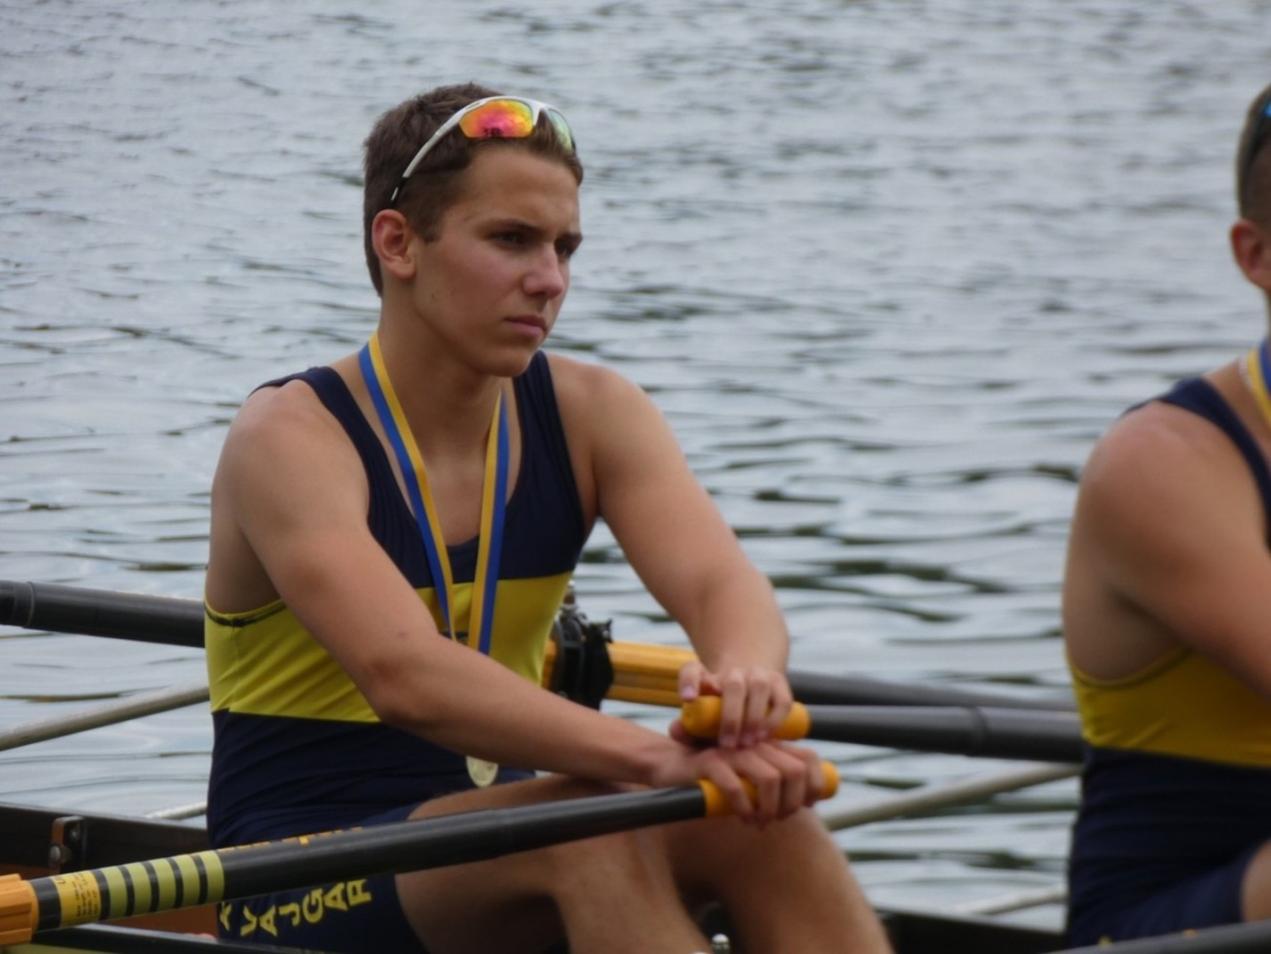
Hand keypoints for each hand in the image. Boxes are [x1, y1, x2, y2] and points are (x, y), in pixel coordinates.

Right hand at [658, 739, 824, 824]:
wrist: (670, 765)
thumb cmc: (713, 777)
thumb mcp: (747, 777)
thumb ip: (771, 782)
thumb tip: (802, 804)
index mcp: (767, 745)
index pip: (808, 758)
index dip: (814, 785)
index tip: (807, 806)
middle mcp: (753, 744)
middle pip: (794, 772)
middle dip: (792, 803)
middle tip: (778, 819)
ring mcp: (732, 752)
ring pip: (770, 778)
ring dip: (770, 808)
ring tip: (760, 822)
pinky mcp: (709, 762)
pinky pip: (735, 786)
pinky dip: (744, 807)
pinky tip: (743, 818)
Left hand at [676, 660, 793, 749]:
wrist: (750, 687)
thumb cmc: (720, 712)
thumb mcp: (702, 717)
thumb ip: (686, 727)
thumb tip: (675, 730)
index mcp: (707, 676)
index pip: (692, 670)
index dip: (689, 682)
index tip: (687, 699)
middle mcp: (733, 671)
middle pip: (732, 684)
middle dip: (731, 716)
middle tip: (728, 744)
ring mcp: (758, 674)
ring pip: (759, 686)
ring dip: (755, 716)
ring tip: (749, 742)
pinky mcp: (780, 682)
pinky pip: (782, 698)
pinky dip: (775, 718)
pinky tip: (766, 736)